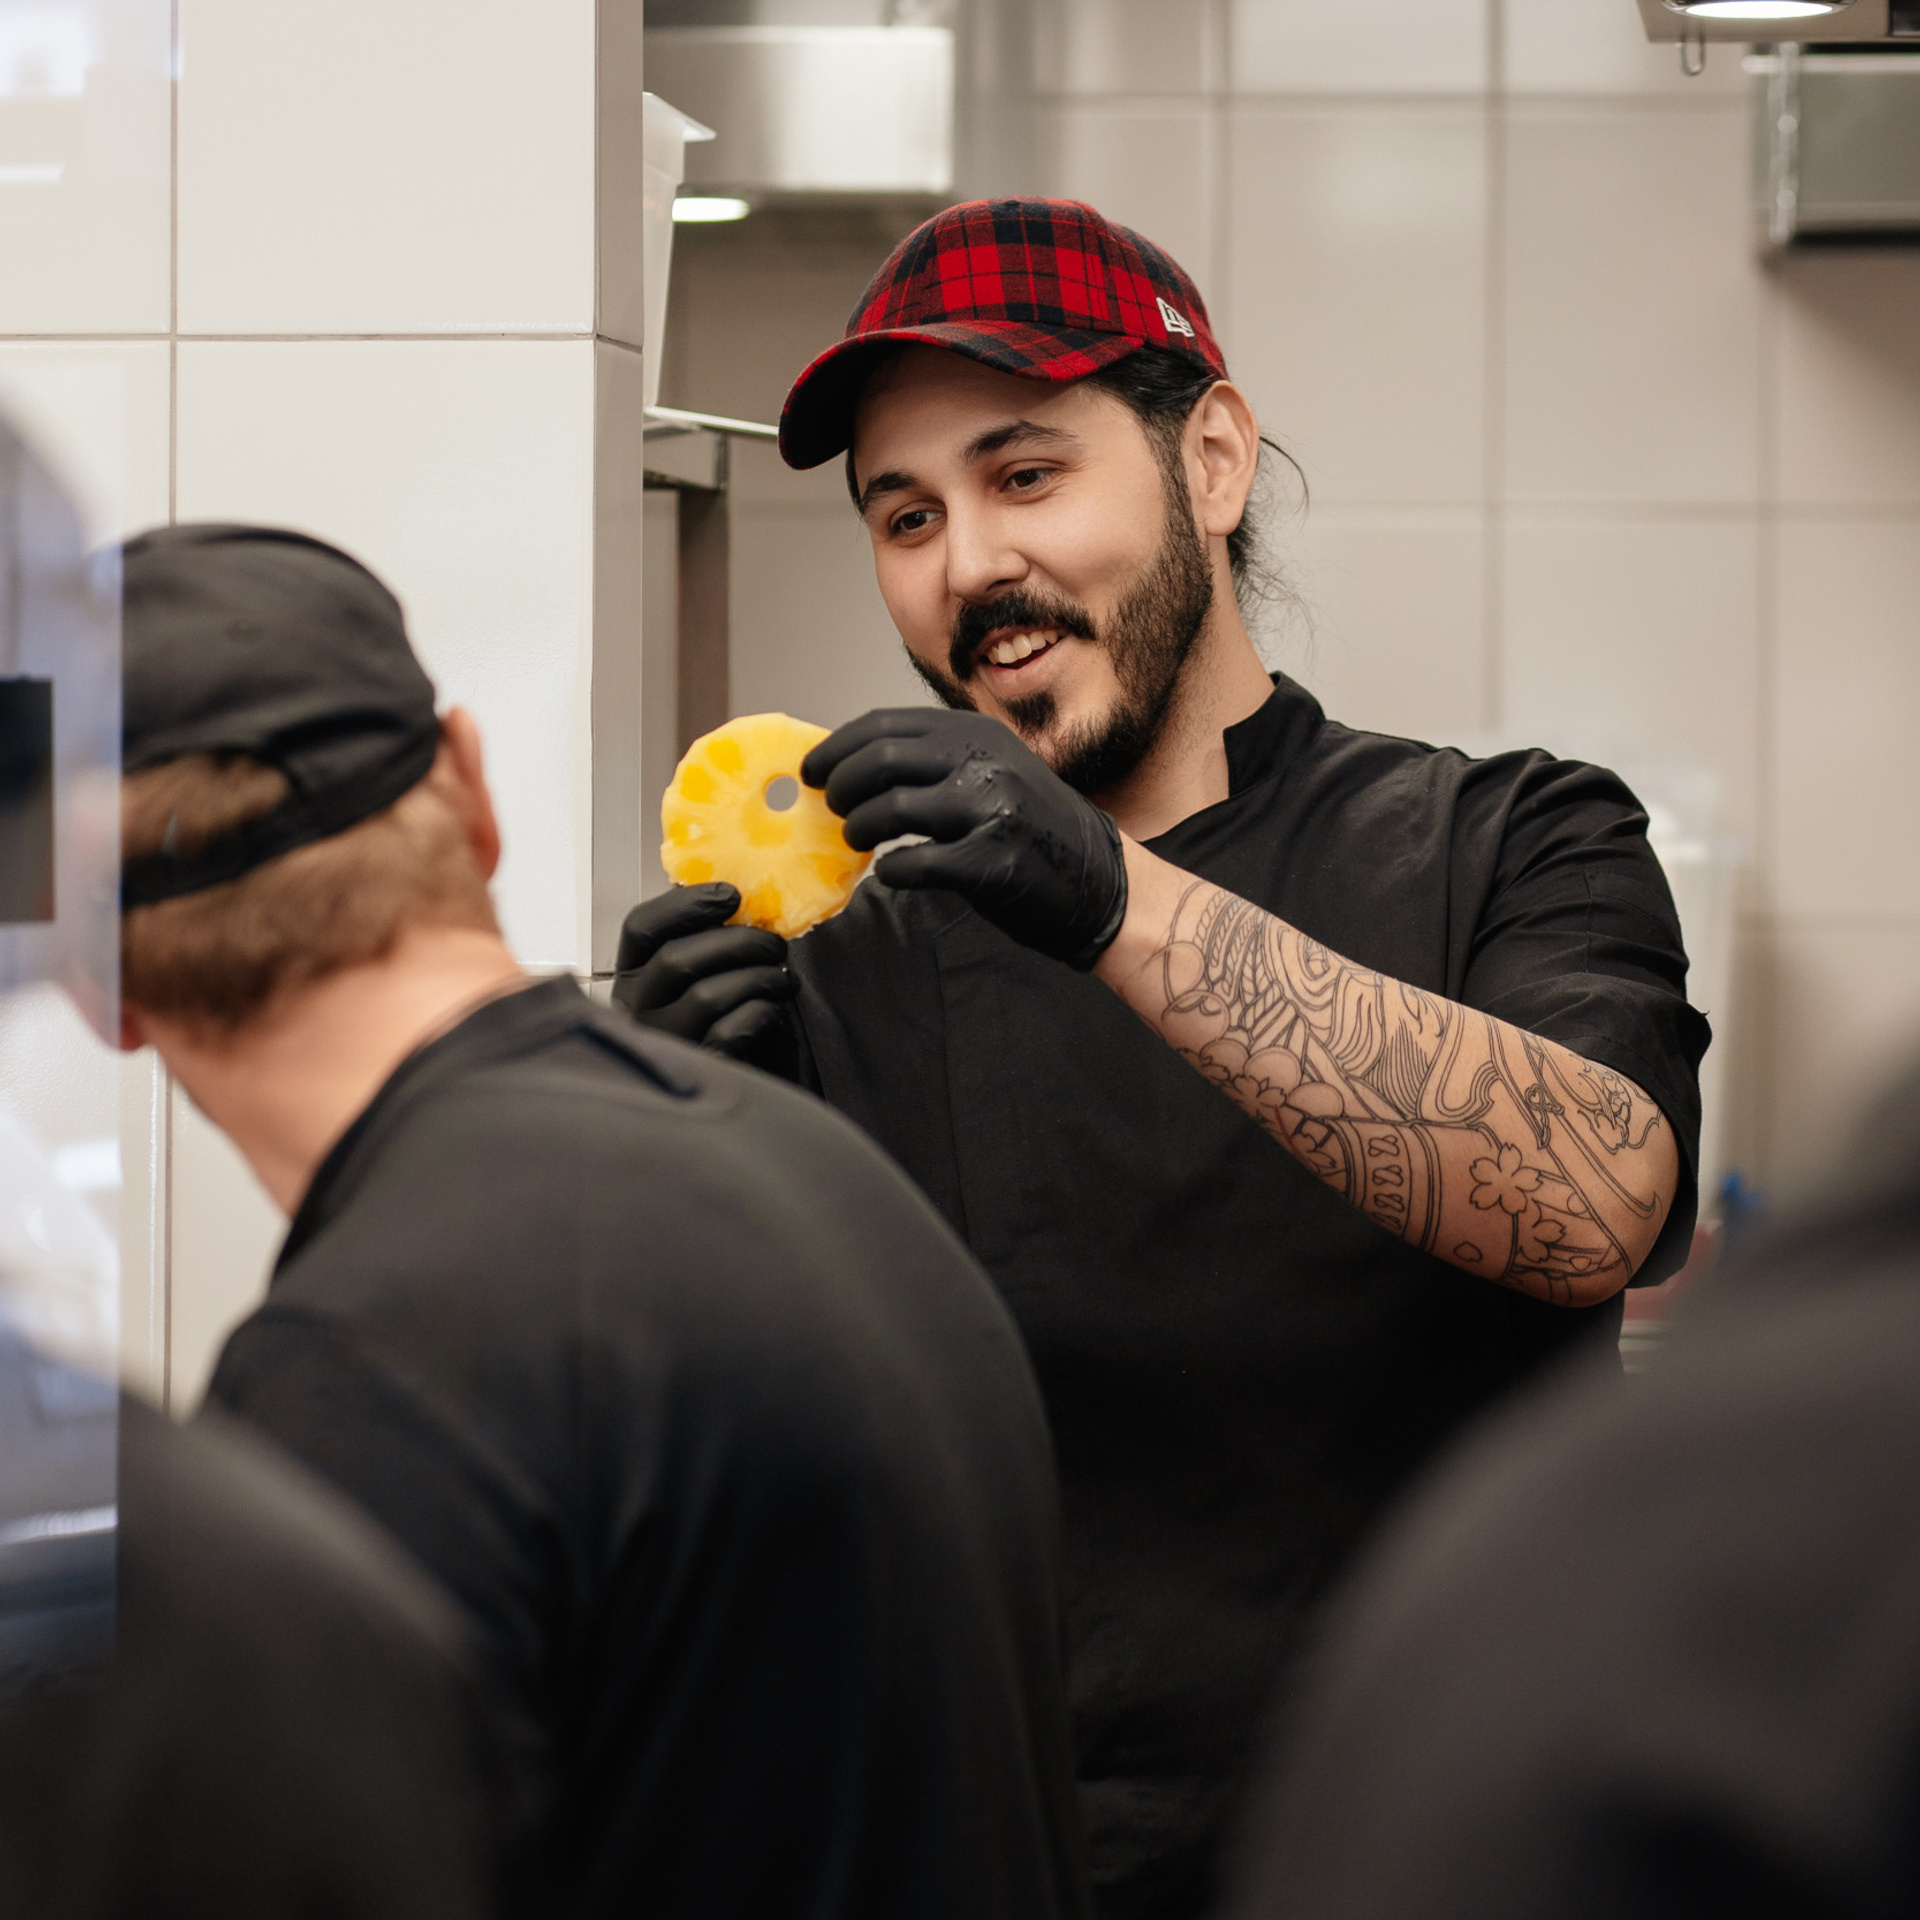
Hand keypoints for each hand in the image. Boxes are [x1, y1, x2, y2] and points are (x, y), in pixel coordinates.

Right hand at [612, 884, 797, 1070]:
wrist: (751, 1083)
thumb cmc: (730, 1020)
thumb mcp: (710, 973)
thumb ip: (708, 937)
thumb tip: (733, 892)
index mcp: (635, 976)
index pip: (640, 927)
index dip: (685, 904)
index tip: (731, 895)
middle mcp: (638, 1011)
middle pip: (676, 959)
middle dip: (738, 943)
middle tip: (775, 945)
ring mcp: (665, 1044)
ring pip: (706, 996)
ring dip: (758, 979)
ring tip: (784, 980)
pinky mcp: (698, 1070)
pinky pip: (729, 1031)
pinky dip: (760, 1014)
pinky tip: (772, 1013)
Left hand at [801, 709, 1127, 969]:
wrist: (1102, 881)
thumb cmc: (1035, 829)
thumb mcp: (992, 772)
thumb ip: (935, 762)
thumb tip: (854, 764)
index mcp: (976, 733)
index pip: (885, 725)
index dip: (836, 747)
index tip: (812, 770)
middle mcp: (983, 762)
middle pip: (880, 760)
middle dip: (840, 787)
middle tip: (830, 808)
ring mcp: (989, 810)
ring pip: (890, 808)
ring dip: (859, 828)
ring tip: (856, 840)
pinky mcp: (991, 861)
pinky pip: (915, 864)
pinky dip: (892, 871)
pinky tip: (891, 874)